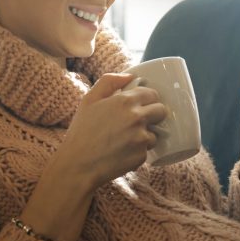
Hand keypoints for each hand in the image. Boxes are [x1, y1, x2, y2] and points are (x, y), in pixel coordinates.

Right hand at [56, 72, 167, 192]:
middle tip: (137, 122)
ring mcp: (141, 138)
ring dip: (145, 135)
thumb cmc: (81, 131)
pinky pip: (147, 150)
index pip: (152, 94)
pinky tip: (122, 152)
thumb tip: (129, 76)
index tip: (140, 105)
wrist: (78, 165)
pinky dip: (138, 151)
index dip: (147, 99)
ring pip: (155, 133)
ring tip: (125, 139)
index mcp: (124, 101)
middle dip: (153, 114)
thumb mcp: (88, 100)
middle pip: (161, 111)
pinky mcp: (142, 156)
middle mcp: (137, 117)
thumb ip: (108, 81)